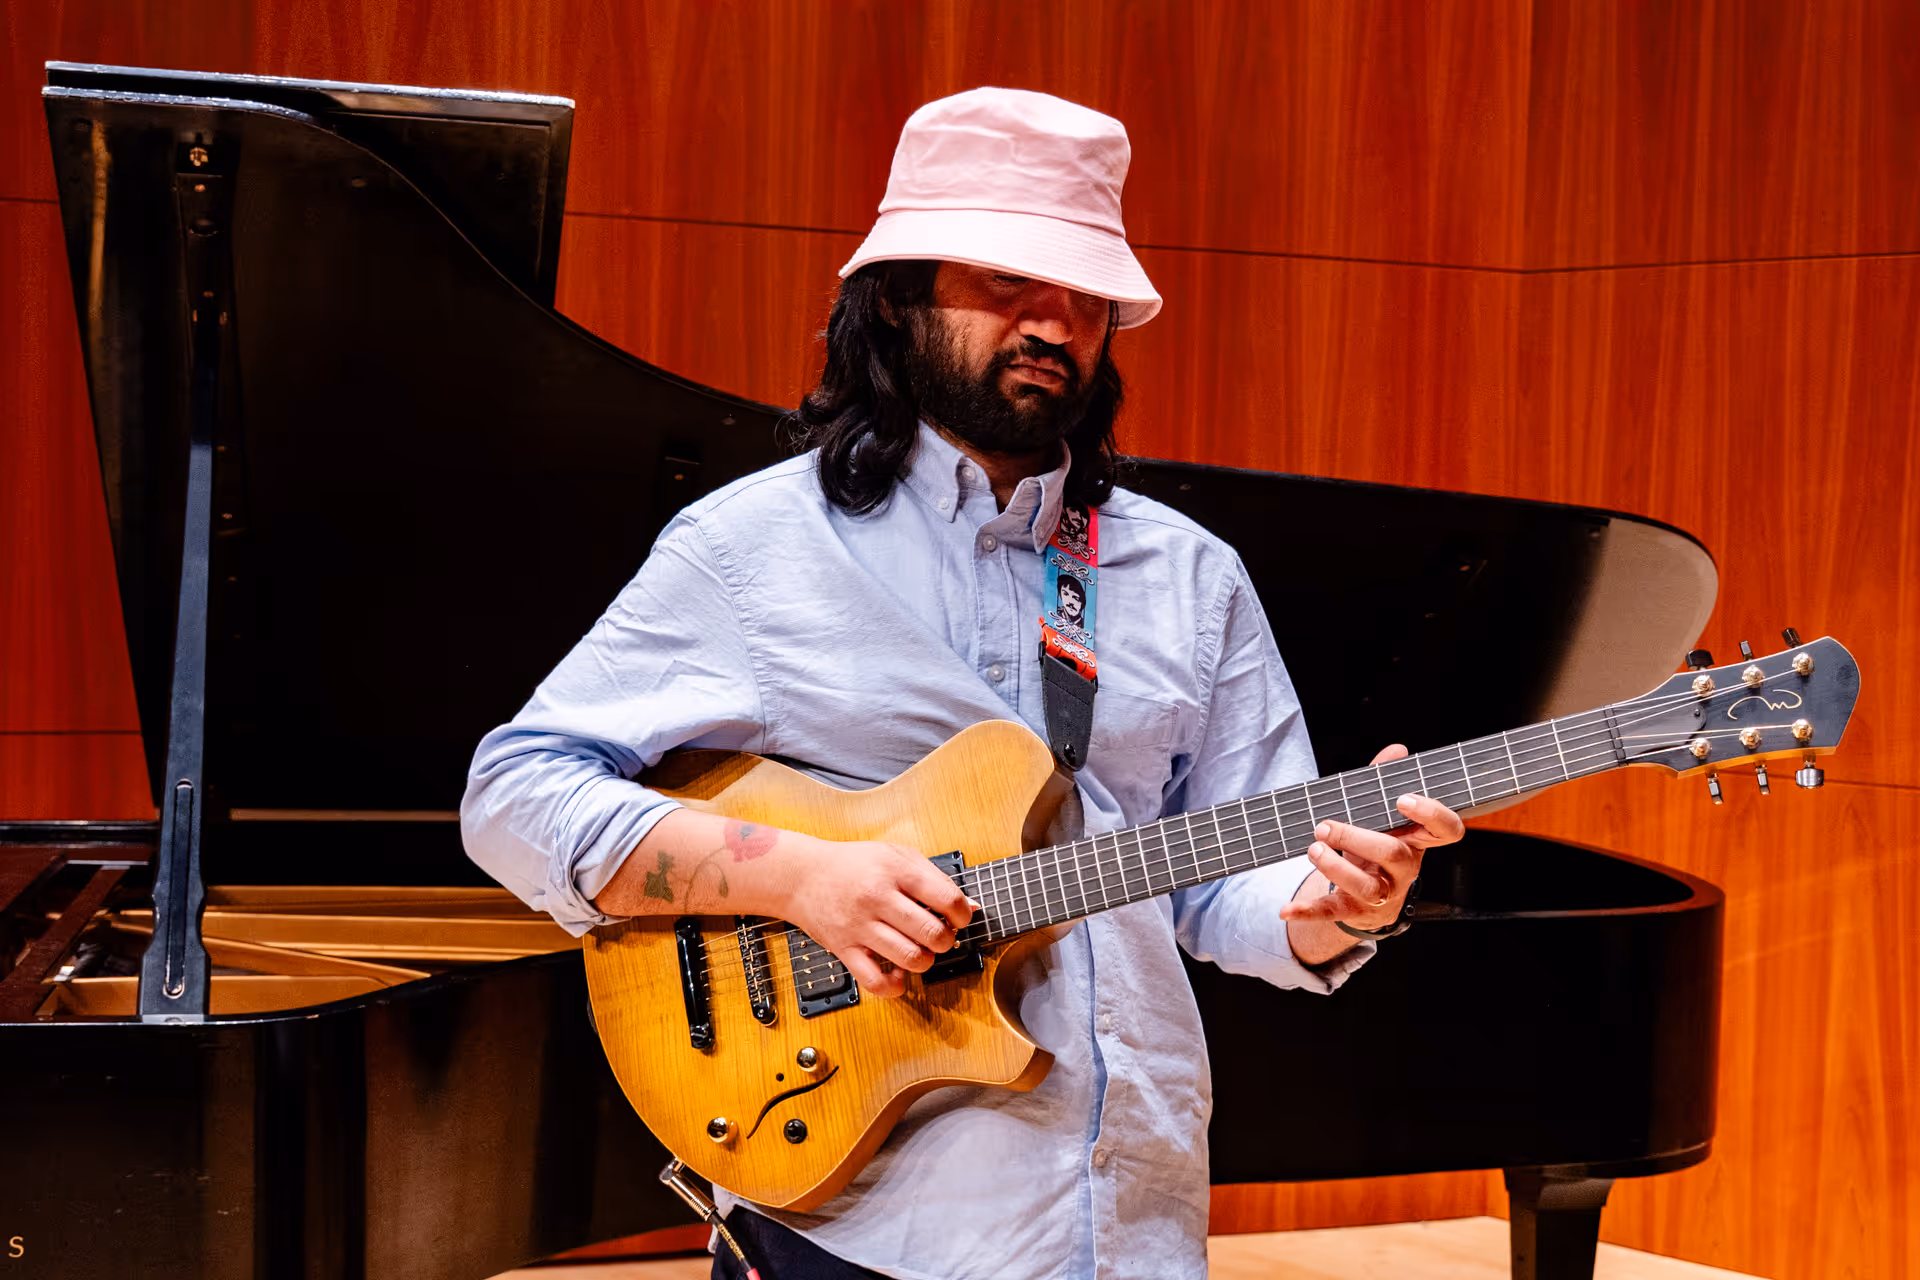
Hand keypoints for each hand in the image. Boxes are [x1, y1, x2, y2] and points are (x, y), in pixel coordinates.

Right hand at [779, 837, 974, 999]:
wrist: (802, 875)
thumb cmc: (852, 864)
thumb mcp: (896, 855)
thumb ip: (933, 877)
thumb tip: (969, 906)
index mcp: (895, 871)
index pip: (947, 898)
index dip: (963, 914)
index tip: (959, 918)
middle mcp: (878, 898)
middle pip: (932, 933)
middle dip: (946, 939)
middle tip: (939, 935)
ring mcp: (860, 926)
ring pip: (910, 959)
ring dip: (925, 960)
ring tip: (920, 950)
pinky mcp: (845, 950)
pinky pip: (875, 982)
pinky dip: (894, 986)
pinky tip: (898, 973)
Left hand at [1278, 744, 1464, 935]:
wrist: (1373, 899)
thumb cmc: (1378, 845)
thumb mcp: (1383, 817)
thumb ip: (1384, 782)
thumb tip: (1396, 750)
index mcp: (1416, 841)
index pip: (1446, 830)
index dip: (1431, 814)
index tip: (1402, 799)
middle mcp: (1404, 869)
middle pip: (1393, 855)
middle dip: (1357, 838)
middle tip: (1324, 826)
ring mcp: (1382, 893)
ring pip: (1367, 888)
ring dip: (1336, 868)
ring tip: (1313, 850)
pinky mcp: (1354, 910)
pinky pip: (1332, 911)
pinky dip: (1307, 912)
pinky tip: (1285, 908)